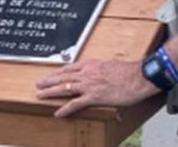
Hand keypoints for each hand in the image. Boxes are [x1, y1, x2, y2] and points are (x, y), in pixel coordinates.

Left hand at [35, 59, 156, 116]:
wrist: (139, 77)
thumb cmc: (129, 71)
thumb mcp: (111, 65)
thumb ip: (102, 69)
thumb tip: (101, 72)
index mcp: (91, 65)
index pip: (70, 68)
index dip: (58, 72)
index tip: (51, 74)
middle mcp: (87, 73)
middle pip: (63, 77)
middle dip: (49, 80)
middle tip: (38, 84)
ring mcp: (89, 85)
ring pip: (64, 88)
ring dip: (50, 92)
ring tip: (40, 95)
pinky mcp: (94, 97)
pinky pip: (75, 104)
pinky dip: (65, 109)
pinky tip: (58, 113)